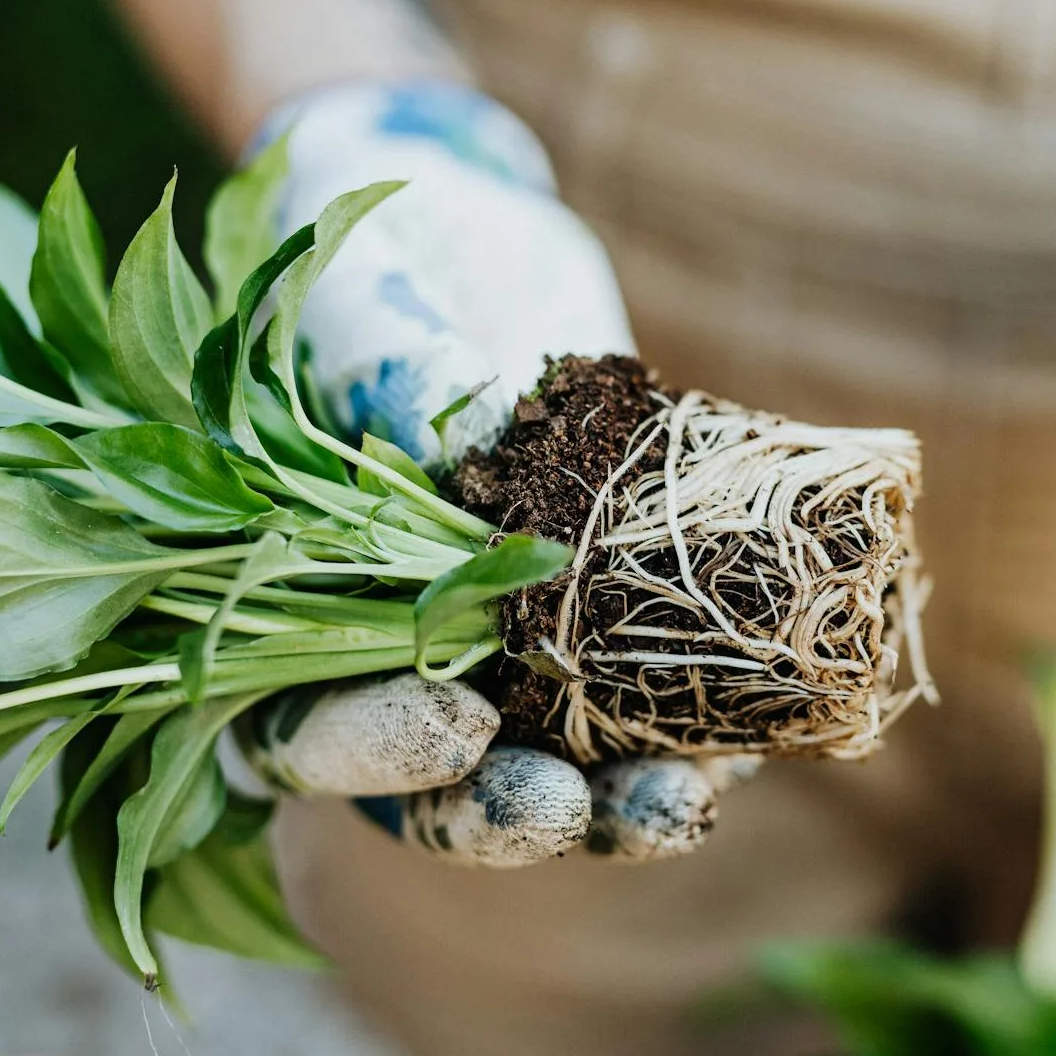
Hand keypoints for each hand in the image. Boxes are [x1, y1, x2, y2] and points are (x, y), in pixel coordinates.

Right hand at [242, 81, 753, 864]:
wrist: (469, 245)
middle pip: (441, 785)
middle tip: (561, 808)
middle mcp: (404, 659)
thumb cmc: (369, 279)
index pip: (308, 728)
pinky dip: (704, 732)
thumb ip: (385, 389)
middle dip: (505, 810)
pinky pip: (656, 708)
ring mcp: (515, 653)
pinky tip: (755, 734)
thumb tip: (453, 464)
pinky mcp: (613, 625)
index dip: (374, 748)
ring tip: (684, 798)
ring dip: (617, 804)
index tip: (456, 723)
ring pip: (559, 771)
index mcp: (300, 614)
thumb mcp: (359, 314)